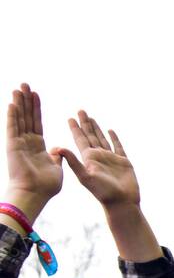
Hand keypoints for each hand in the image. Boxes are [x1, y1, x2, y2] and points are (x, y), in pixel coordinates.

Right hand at [6, 84, 62, 202]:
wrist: (35, 193)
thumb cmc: (46, 185)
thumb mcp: (56, 167)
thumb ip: (57, 156)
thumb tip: (58, 149)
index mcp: (38, 146)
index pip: (37, 122)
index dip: (36, 108)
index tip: (36, 94)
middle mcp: (27, 142)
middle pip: (27, 116)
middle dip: (26, 100)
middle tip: (25, 84)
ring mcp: (19, 143)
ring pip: (19, 118)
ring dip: (19, 103)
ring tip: (19, 87)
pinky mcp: (13, 146)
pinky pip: (13, 127)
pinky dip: (12, 115)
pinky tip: (12, 103)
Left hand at [57, 112, 139, 208]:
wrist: (122, 202)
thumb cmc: (103, 192)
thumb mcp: (85, 176)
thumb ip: (73, 161)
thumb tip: (57, 147)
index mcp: (88, 158)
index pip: (80, 139)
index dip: (75, 128)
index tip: (70, 118)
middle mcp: (98, 156)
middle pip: (90, 136)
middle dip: (85, 123)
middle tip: (80, 111)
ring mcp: (110, 158)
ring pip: (102, 139)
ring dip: (97, 128)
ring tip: (91, 118)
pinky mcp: (123, 161)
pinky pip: (118, 146)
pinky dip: (114, 138)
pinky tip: (110, 130)